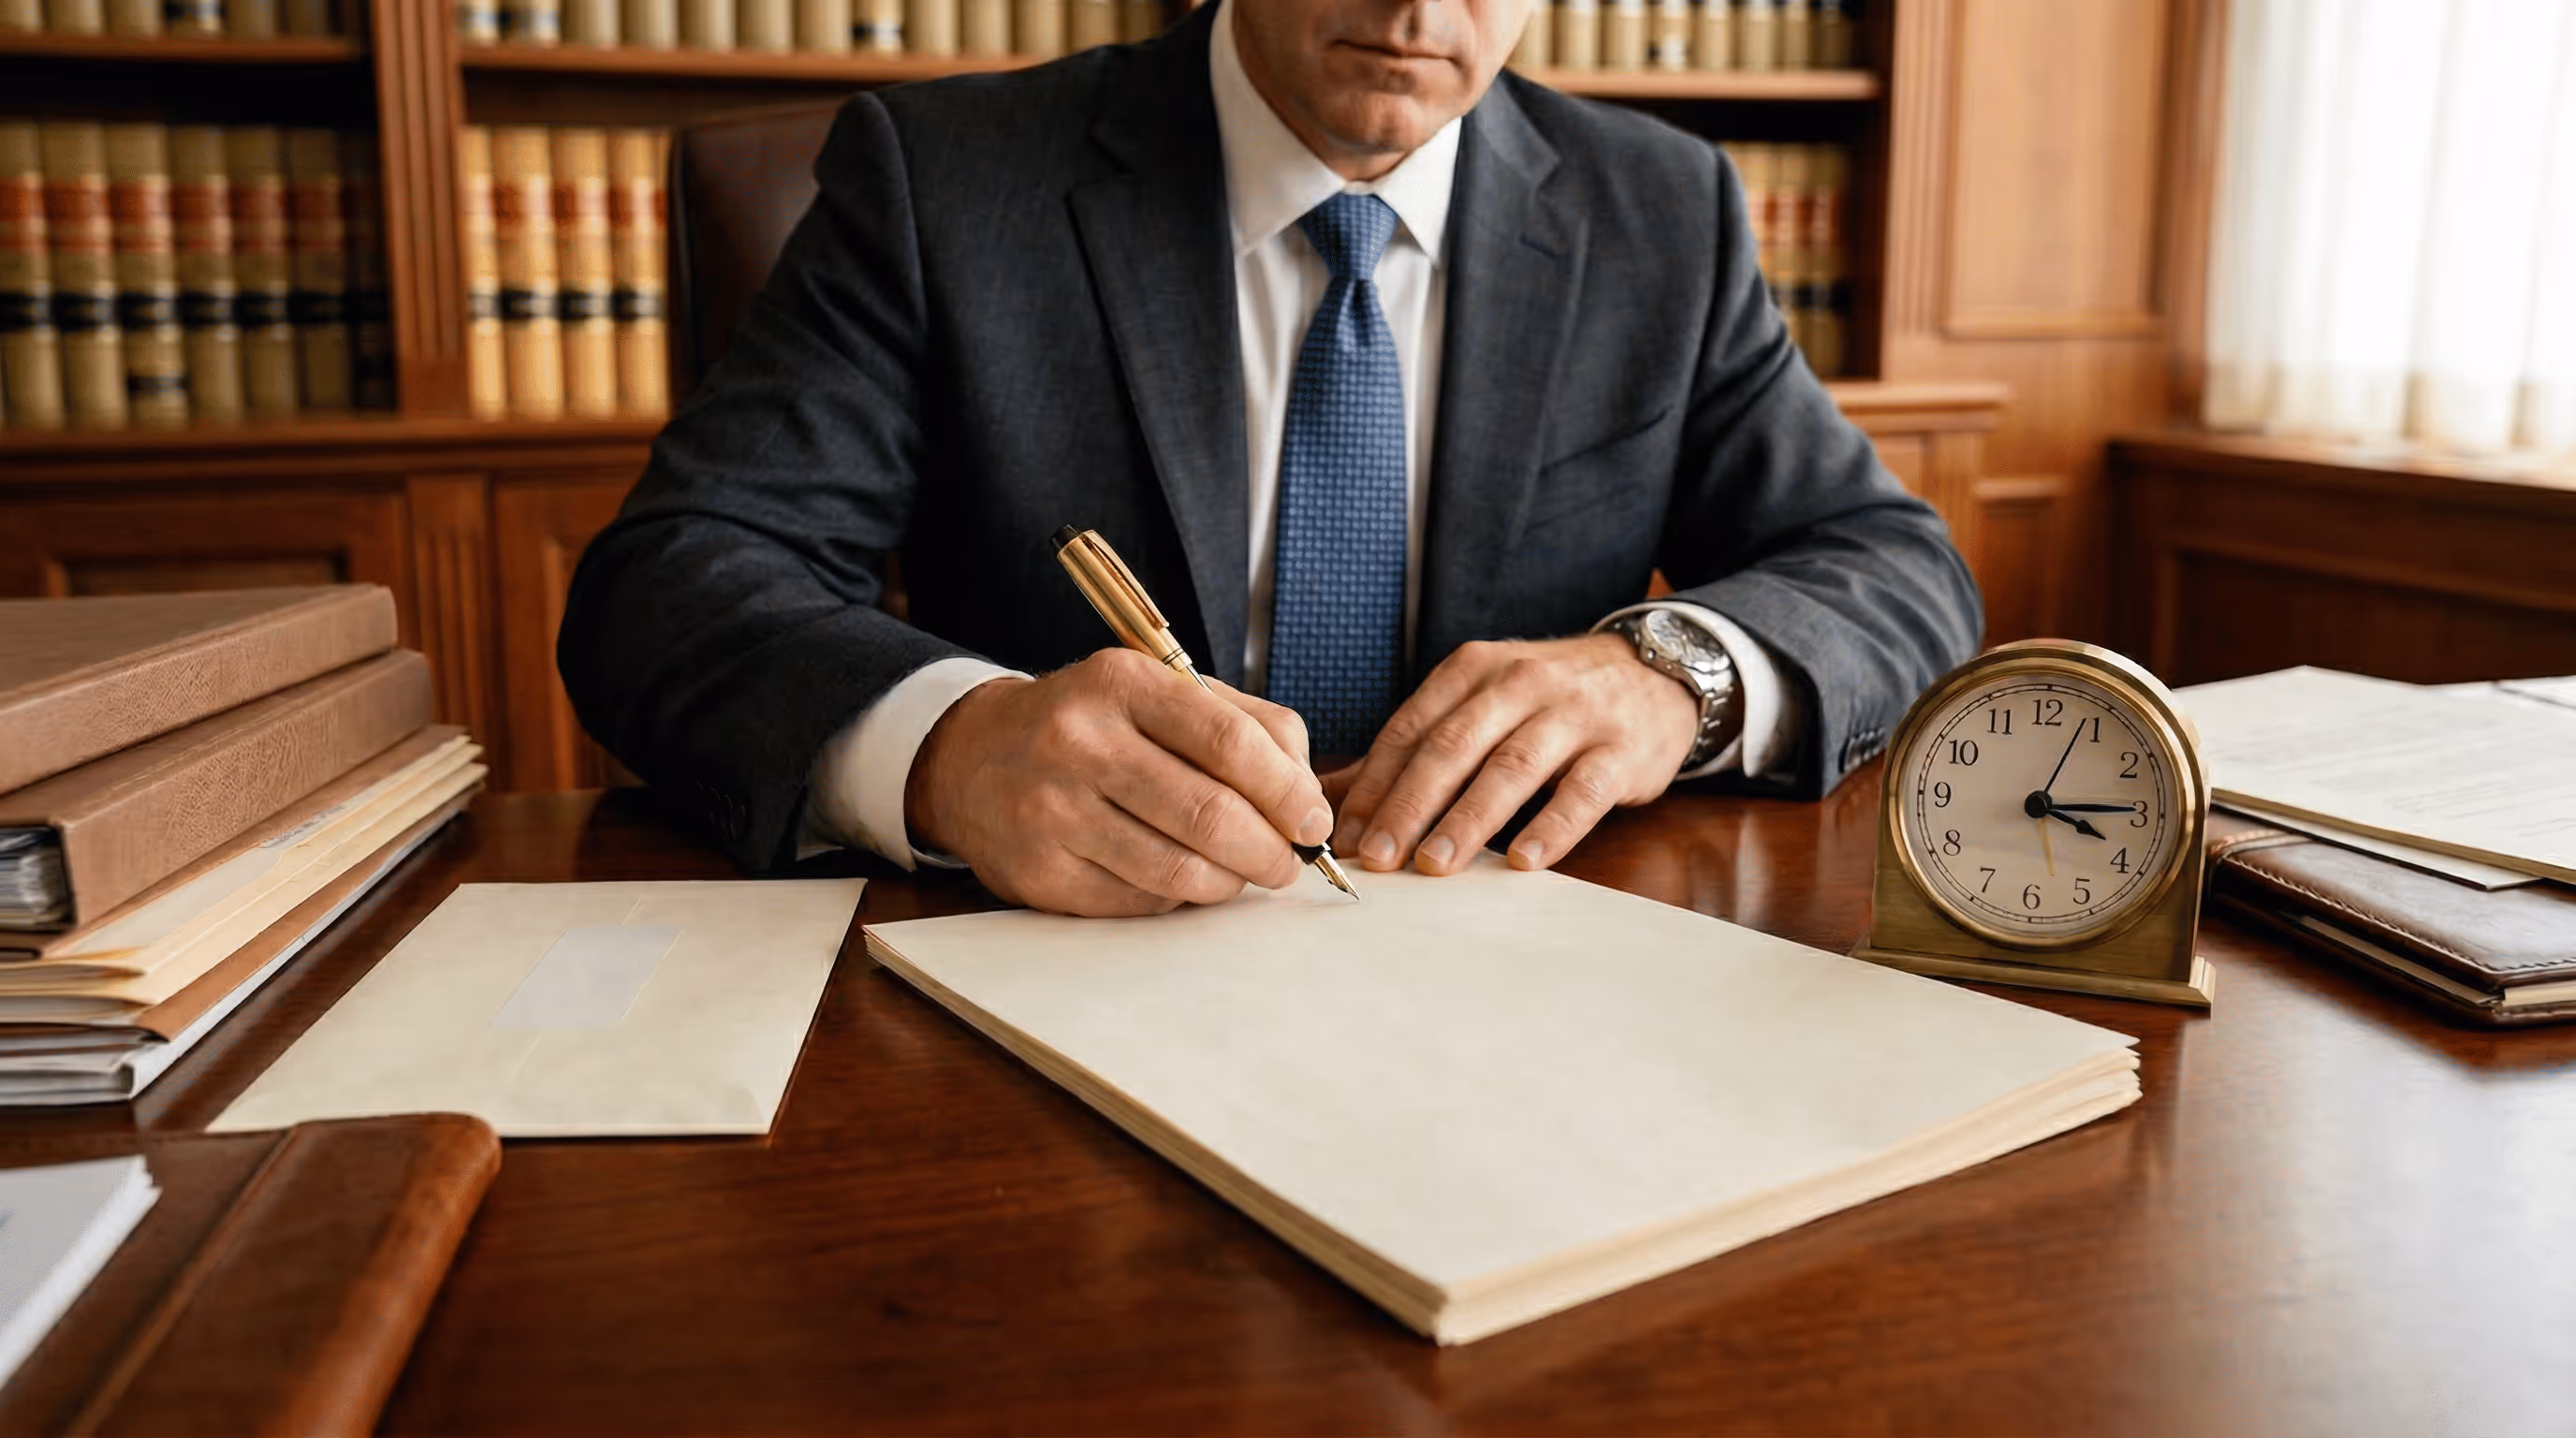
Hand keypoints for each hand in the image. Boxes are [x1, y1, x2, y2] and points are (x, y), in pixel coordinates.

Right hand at [904, 649, 1332, 916]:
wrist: (973, 758)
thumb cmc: (1095, 726)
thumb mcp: (1162, 693)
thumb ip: (1248, 727)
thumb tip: (1309, 798)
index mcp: (1121, 683)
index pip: (1229, 742)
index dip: (1288, 791)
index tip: (1314, 820)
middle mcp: (1079, 741)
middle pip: (1209, 814)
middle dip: (1270, 850)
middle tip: (1289, 863)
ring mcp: (1052, 811)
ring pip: (1178, 870)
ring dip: (1231, 882)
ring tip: (1243, 873)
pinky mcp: (1039, 873)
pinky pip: (1140, 902)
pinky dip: (1178, 898)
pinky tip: (1181, 877)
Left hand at [1327, 634, 1699, 876]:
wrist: (1653, 673)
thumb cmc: (1548, 701)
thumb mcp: (1482, 701)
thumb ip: (1419, 745)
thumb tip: (1337, 797)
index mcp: (1473, 670)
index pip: (1411, 730)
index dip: (1375, 784)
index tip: (1345, 835)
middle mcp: (1520, 683)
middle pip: (1453, 747)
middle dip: (1409, 805)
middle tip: (1378, 858)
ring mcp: (1574, 714)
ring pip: (1512, 767)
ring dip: (1469, 820)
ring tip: (1435, 864)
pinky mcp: (1621, 749)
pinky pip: (1582, 791)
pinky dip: (1552, 827)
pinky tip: (1524, 862)